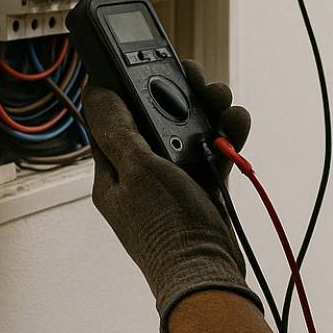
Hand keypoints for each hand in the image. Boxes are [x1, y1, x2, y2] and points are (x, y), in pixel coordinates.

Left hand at [83, 60, 262, 332]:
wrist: (208, 274)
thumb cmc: (168, 230)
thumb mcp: (138, 171)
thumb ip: (118, 129)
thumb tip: (96, 91)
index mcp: (113, 171)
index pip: (112, 116)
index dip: (127, 85)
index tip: (143, 58)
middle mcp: (141, 173)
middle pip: (155, 117)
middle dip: (176, 92)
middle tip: (192, 72)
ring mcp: (172, 180)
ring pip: (187, 129)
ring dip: (206, 109)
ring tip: (221, 96)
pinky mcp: (201, 187)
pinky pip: (212, 149)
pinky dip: (224, 134)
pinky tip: (236, 121)